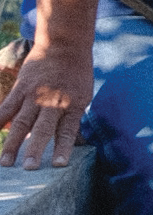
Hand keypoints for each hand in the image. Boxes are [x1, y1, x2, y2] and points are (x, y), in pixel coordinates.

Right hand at [0, 45, 93, 169]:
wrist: (65, 45)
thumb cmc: (77, 73)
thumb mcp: (84, 95)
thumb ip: (71, 116)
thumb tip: (62, 140)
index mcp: (73, 105)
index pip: (67, 131)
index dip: (62, 149)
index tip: (57, 165)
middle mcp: (52, 103)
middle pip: (41, 130)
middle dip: (33, 150)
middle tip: (27, 169)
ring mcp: (34, 95)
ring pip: (20, 122)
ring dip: (12, 144)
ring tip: (4, 162)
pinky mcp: (20, 88)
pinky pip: (5, 107)